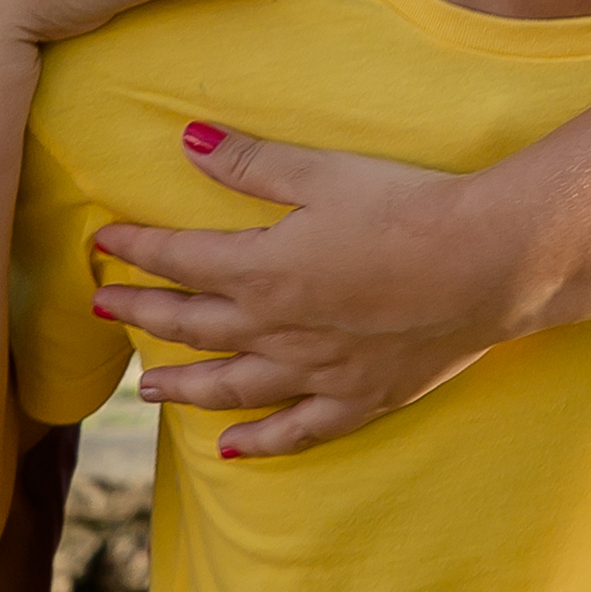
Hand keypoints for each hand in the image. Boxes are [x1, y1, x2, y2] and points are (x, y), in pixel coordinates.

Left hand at [97, 126, 531, 458]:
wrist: (489, 263)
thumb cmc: (409, 207)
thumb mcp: (324, 172)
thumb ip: (251, 163)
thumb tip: (187, 140)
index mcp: (263, 269)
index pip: (179, 259)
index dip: (136, 249)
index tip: (101, 243)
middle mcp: (278, 330)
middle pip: (192, 326)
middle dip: (143, 315)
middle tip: (104, 310)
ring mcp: (317, 371)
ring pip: (231, 387)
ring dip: (184, 386)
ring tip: (148, 389)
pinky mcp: (360, 397)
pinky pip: (297, 430)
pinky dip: (260, 442)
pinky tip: (232, 451)